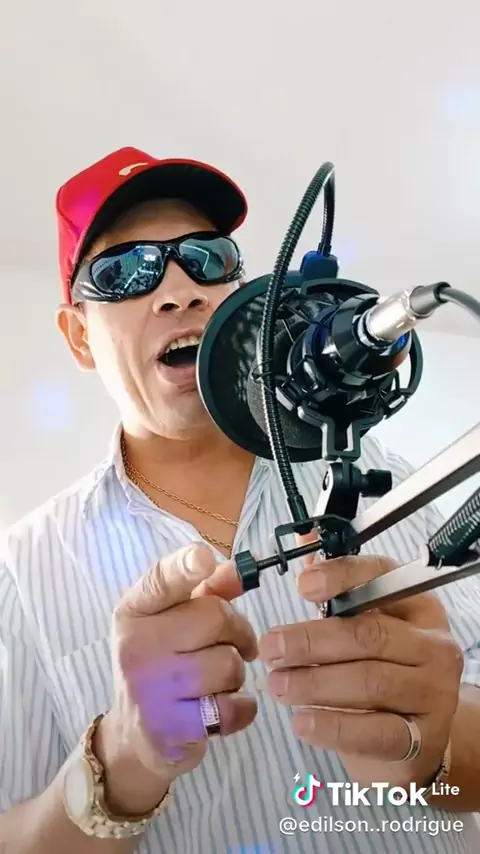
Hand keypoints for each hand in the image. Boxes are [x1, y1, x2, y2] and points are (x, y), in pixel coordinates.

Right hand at [99, 542, 256, 813]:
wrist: (134, 734)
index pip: (160, 580)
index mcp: (134, 611)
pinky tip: (225, 707)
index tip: (203, 557)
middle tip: (233, 645)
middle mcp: (135, 646)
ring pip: (229, 664)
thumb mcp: (174, 621)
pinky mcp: (170, 728)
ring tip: (219, 681)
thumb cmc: (162, 664)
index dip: (184, 566)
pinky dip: (242, 708)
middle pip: (215, 618)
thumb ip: (208, 592)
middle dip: (237, 631)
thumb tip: (243, 568)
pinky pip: (232, 708)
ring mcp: (150, 689)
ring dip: (236, 673)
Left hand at [259, 552, 463, 787]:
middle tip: (272, 647)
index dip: (342, 578)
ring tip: (278, 685)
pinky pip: (375, 731)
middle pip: (370, 635)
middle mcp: (433, 646)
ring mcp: (434, 693)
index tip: (303, 586)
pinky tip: (302, 722)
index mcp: (417, 607)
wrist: (413, 742)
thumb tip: (302, 536)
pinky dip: (333, 727)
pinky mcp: (424, 739)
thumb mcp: (362, 624)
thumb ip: (334, 586)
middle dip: (313, 640)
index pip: (383, 579)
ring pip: (371, 682)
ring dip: (316, 683)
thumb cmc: (378, 670)